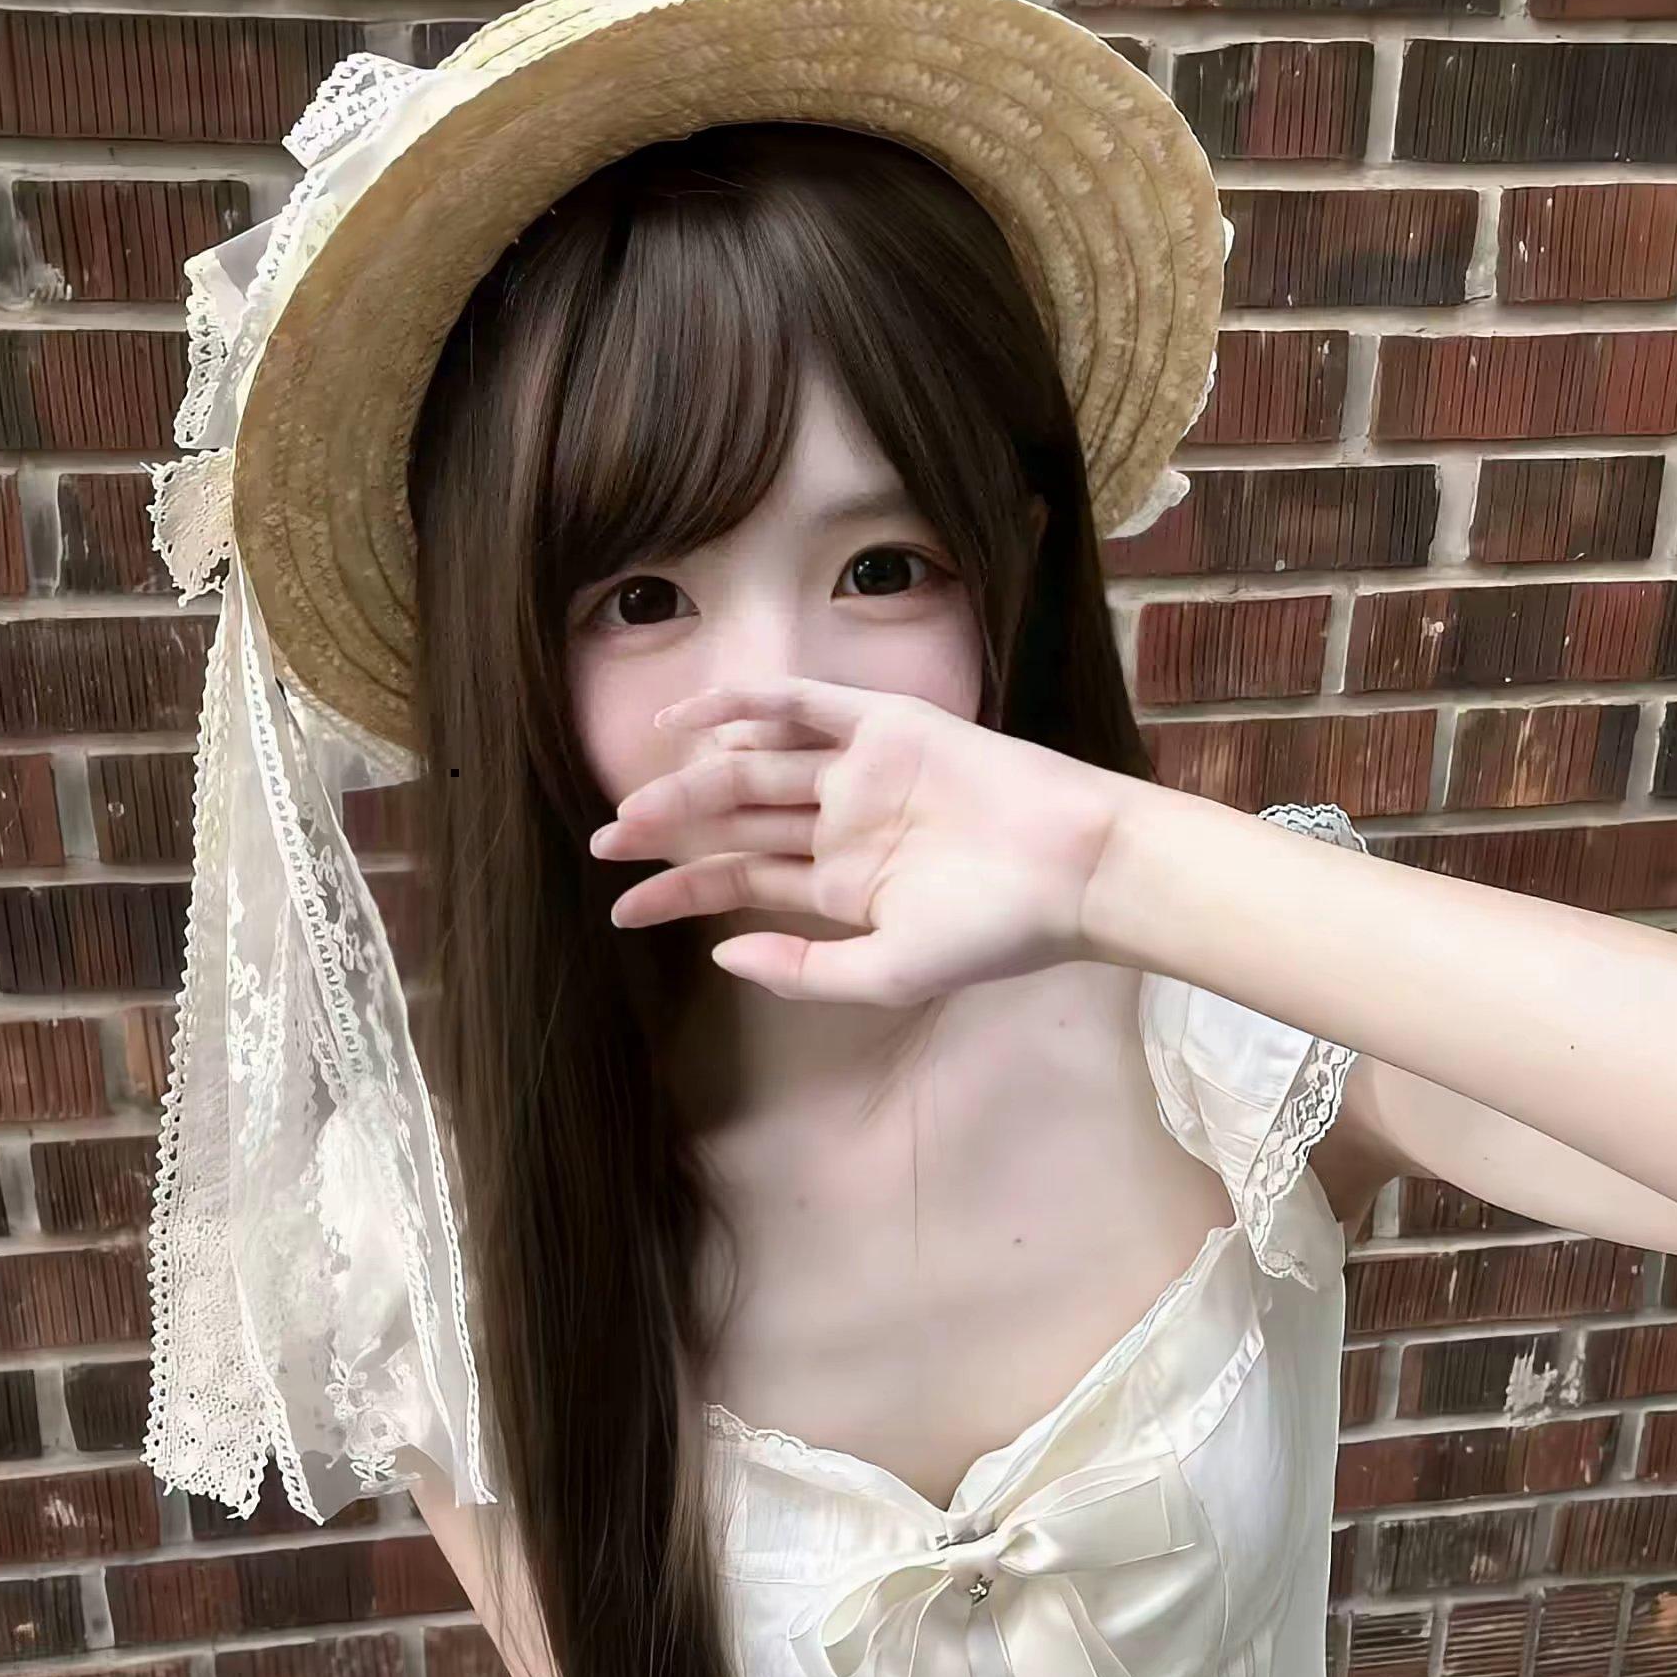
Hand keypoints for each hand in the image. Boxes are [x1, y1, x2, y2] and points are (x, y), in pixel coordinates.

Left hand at [586, 676, 1136, 1003]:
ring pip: (755, 767)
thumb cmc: (994, 933)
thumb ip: (800, 970)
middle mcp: (843, 825)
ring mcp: (862, 771)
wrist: (1074, 869)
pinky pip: (800, 702)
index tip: (619, 912)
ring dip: (692, 781)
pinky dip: (745, 702)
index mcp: (843, 886)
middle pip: (735, 822)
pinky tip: (688, 721)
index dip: (677, 894)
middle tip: (602, 845)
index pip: (742, 881)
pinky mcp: (886, 724)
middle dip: (668, 834)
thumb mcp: (884, 974)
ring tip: (633, 806)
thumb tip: (719, 955)